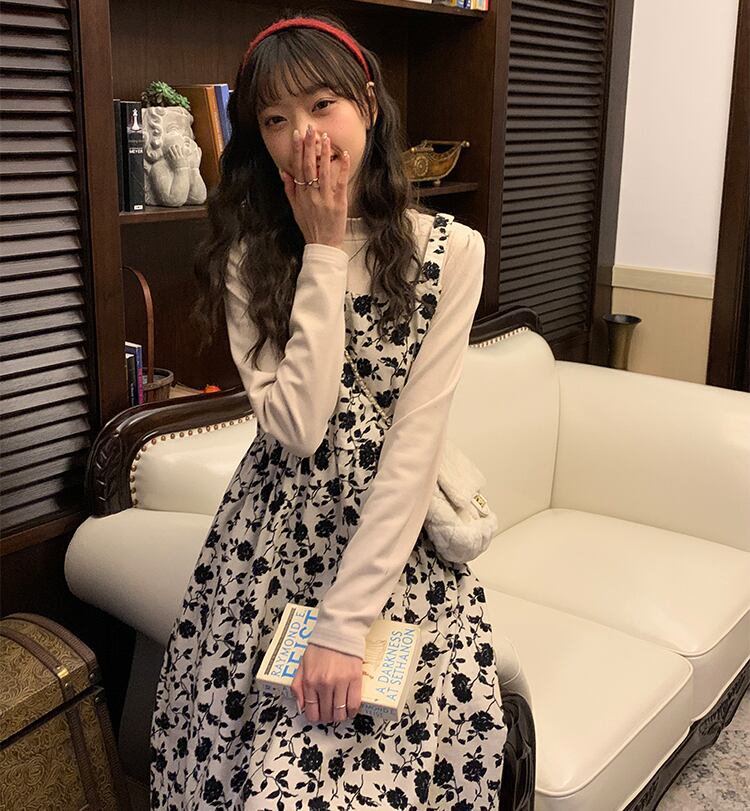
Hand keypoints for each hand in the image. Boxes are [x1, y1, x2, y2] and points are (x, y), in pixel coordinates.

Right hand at [279, 124, 349, 249]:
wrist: (322, 245)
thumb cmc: (309, 227)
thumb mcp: (295, 209)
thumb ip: (289, 189)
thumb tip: (284, 171)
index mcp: (301, 195)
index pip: (298, 168)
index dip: (297, 151)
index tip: (298, 135)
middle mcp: (312, 195)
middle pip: (309, 166)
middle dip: (309, 147)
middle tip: (310, 129)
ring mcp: (325, 199)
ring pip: (324, 172)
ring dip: (325, 153)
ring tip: (325, 137)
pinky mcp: (339, 203)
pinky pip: (340, 183)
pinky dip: (342, 168)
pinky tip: (344, 155)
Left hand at [291, 642, 362, 723]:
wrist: (338, 631)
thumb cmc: (321, 646)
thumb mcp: (302, 664)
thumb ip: (297, 686)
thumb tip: (300, 706)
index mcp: (310, 681)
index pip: (312, 712)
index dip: (315, 717)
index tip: (318, 715)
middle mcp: (324, 684)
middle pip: (327, 714)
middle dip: (327, 717)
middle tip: (329, 712)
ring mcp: (341, 683)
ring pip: (340, 713)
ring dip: (339, 716)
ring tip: (339, 711)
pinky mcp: (355, 679)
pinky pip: (354, 704)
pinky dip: (352, 711)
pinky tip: (350, 709)